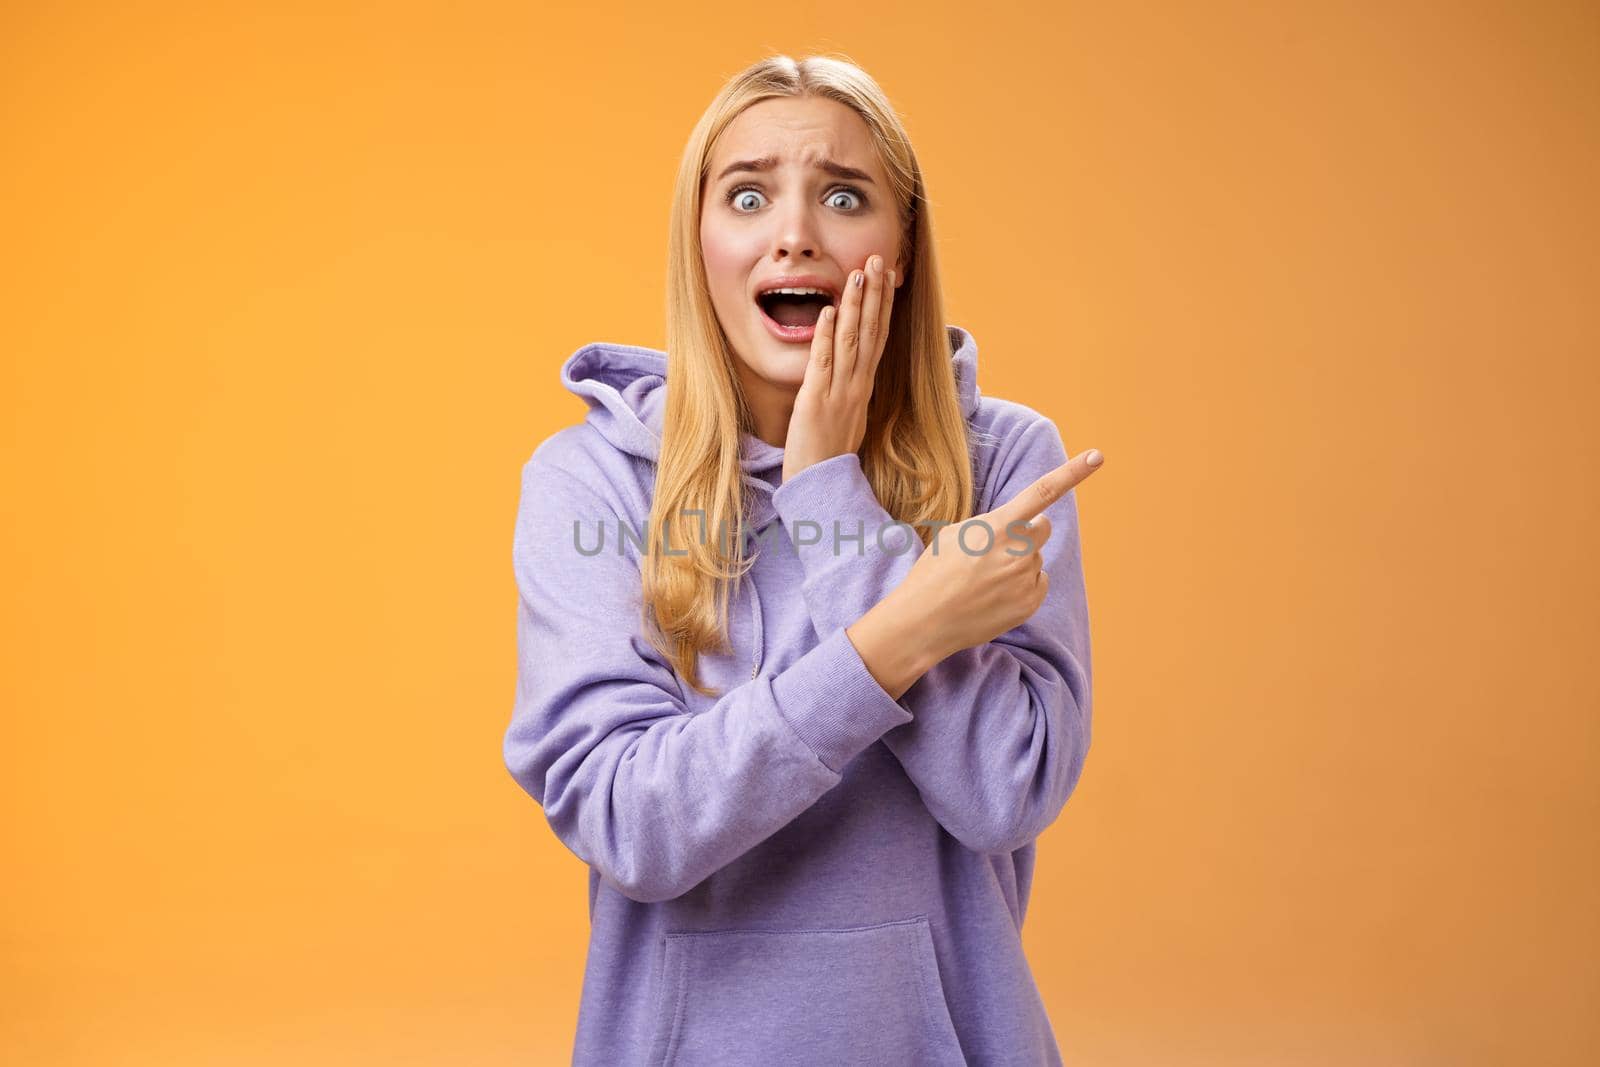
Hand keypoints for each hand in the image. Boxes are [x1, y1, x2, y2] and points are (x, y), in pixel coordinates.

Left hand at [782, 253, 895, 482]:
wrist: (821, 485)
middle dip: (874, 293)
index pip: (878, 337)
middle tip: (878, 260)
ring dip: (854, 305)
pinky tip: (827, 311)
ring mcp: (838, 392)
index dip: (882, 305)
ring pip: (850, 340)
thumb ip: (851, 390)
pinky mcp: (816, 401)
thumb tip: (856, 372)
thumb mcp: (848, 416)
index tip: (886, 277)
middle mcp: (857, 385)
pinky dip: (825, 336)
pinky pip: (823, 363)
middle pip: (870, 331)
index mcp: (864, 387)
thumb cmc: (829, 453)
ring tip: (857, 273)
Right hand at [880, 446, 1105, 667]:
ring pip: (1035, 559)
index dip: (1072, 473)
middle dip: (1028, 532)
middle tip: (998, 548)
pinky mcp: (1030, 603)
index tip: (1097, 456)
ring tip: (985, 580)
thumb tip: (1018, 524)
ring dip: (1019, 563)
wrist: (924, 622)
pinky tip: (995, 595)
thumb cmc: (933, 573)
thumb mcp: (955, 534)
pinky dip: (1022, 586)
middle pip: (1043, 528)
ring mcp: (1026, 579)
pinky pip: (1038, 583)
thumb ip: (992, 523)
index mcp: (998, 527)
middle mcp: (1018, 551)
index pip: (1042, 492)